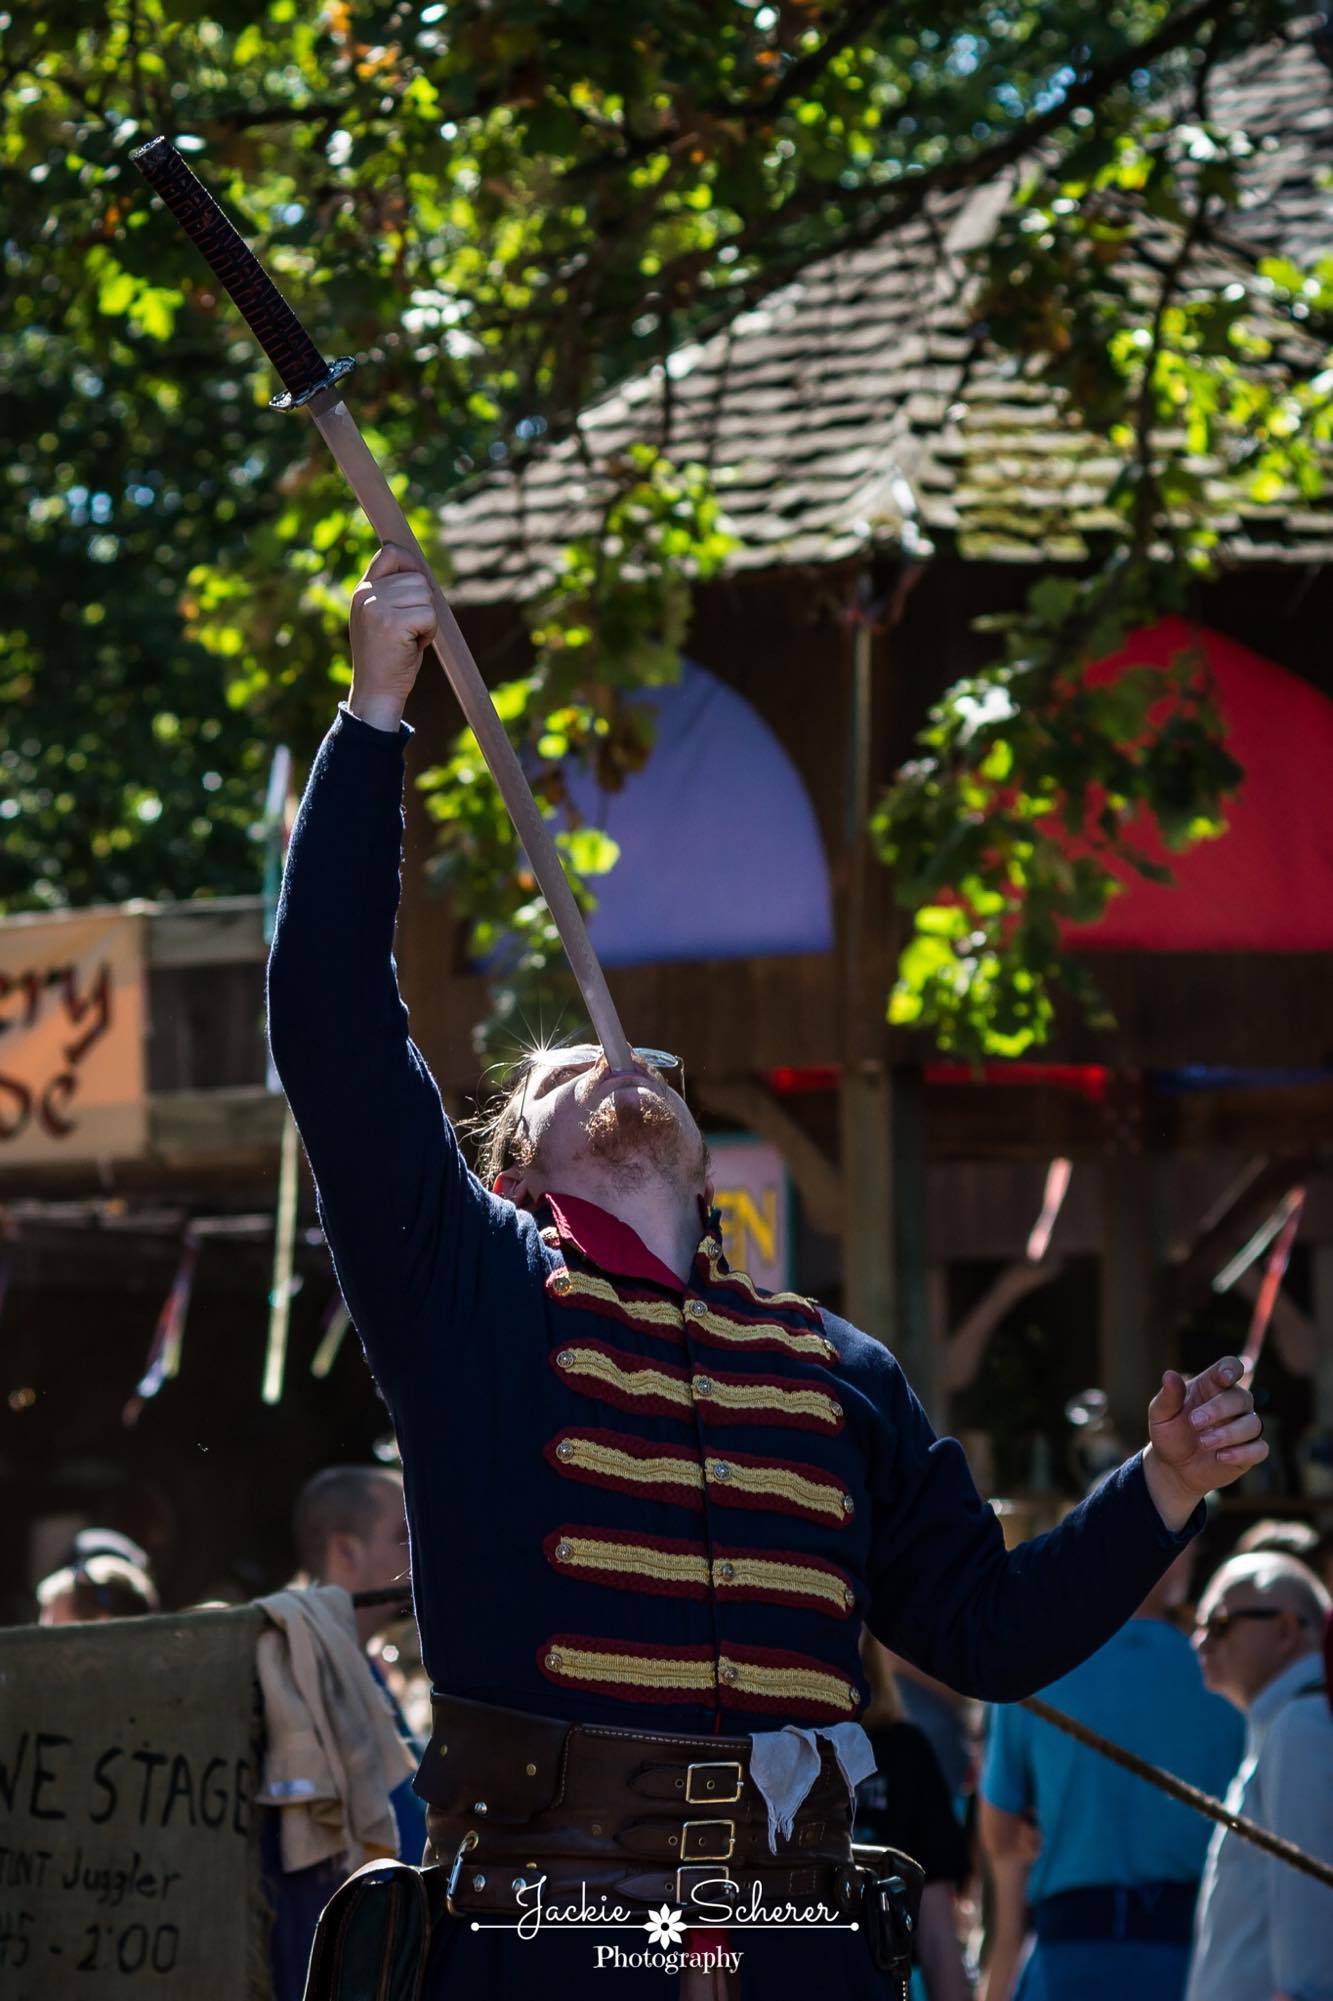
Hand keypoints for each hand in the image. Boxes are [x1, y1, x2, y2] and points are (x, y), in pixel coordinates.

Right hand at [348, 543, 436, 730]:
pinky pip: (429, 615)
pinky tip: (414, 647)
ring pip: (425, 595)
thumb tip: (420, 569)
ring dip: (427, 620)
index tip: (418, 583)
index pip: (390, 554)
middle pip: (416, 577)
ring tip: (410, 639)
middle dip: (423, 604)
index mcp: (362, 591)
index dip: (410, 563)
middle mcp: (366, 595)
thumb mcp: (382, 619)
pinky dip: (430, 633)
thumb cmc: (387, 659)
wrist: (376, 692)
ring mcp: (377, 607)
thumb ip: (393, 593)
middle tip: (410, 630)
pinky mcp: (392, 623)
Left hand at [1142, 1356, 1266, 1529]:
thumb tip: (1169, 1374)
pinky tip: (1220, 1456)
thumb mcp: (1161, 1415)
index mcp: (1211, 1386)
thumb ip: (1167, 1396)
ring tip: (1203, 1443)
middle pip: (1241, 1397)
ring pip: (1253, 1423)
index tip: (1225, 1378)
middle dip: (1219, 1409)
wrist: (1174, 1468)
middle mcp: (1233, 1404)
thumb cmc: (1169, 1434)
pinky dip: (1243, 1452)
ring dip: (1228, 1433)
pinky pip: (1260, 1449)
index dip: (1231, 1369)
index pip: (1230, 1367)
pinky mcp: (1250, 1451)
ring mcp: (1243, 1427)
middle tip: (1194, 1422)